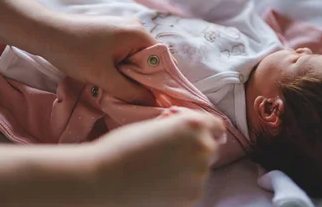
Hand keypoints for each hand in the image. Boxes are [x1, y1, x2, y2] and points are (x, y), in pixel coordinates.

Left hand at [45, 14, 157, 105]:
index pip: (162, 61)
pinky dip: (123, 68)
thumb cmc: (75, 52)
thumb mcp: (104, 77)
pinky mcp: (112, 33)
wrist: (46, 33)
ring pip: (137, 58)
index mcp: (139, 33)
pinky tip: (113, 79)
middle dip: (145, 80)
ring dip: (132, 76)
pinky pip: (127, 54)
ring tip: (123, 92)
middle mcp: (136, 27)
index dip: (161, 82)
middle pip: (150, 60)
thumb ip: (130, 91)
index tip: (158, 102)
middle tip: (138, 100)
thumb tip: (153, 103)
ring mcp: (123, 29)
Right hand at [85, 110, 225, 205]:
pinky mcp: (192, 198)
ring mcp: (200, 175)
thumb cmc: (123, 146)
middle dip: (195, 148)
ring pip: (201, 169)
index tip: (192, 134)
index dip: (204, 128)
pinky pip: (192, 187)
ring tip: (160, 170)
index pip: (216, 125)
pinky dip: (181, 185)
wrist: (104, 180)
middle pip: (210, 147)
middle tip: (169, 152)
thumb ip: (176, 124)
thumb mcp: (155, 124)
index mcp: (194, 125)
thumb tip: (183, 125)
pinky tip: (159, 183)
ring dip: (187, 168)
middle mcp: (203, 148)